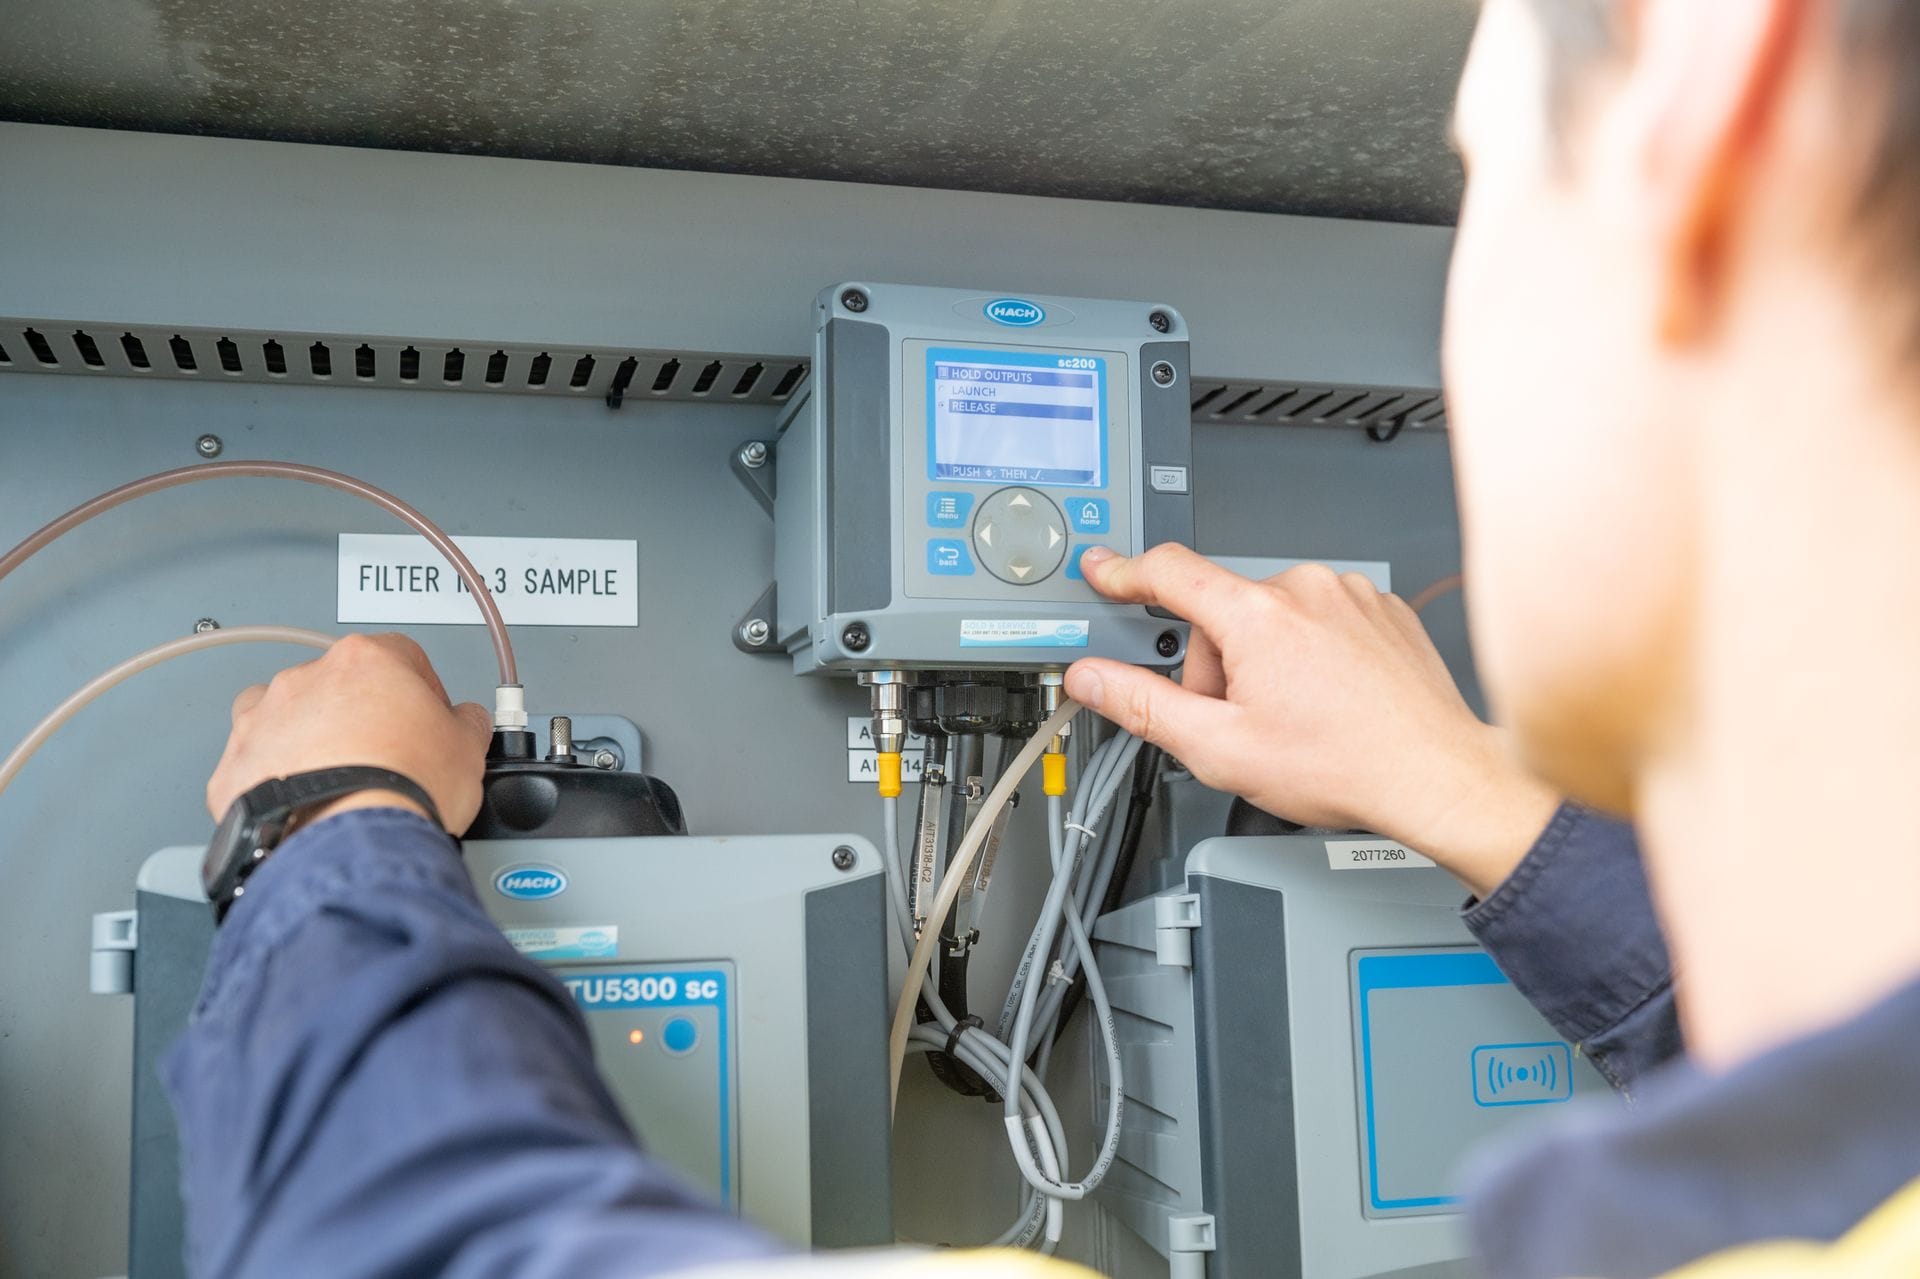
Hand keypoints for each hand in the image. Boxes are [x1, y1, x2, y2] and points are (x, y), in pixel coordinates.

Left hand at [207, 633, 492, 834]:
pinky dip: (275, 779)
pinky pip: (255, 765)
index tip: (428, 718)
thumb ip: (466, 722)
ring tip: (338, 780)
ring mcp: (262, 721)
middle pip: (337, 685)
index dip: (421, 690)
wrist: (353, 839)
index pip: (401, 655)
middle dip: (359, 715)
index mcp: (366, 660)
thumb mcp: (468, 748)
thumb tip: (465, 722)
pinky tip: (302, 803)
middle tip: (385, 755)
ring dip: (309, 739)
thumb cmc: (404, 785)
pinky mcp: (234, 767)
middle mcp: (306, 680)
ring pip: (284, 717)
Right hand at [1065, 546, 1559, 896]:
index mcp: (1258, 616)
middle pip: (1223, 613)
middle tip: (1241, 721)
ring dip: (1266, 661)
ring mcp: (1350, 595)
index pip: (1169, 572)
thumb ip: (1143, 706)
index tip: (1103, 570)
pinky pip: (1321, 619)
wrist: (1437, 776)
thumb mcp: (1220, 749)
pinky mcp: (1382, 608)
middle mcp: (1306, 589)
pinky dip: (1312, 654)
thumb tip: (1093, 678)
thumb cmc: (1347, 765)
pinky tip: (1329, 701)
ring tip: (1297, 717)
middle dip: (1217, 665)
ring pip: (1273, 618)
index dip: (1125, 572)